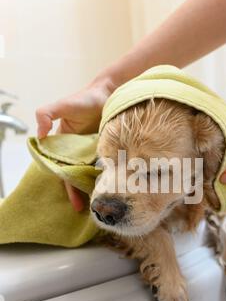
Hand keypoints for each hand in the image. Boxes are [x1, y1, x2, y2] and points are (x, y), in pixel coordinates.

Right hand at [36, 78, 115, 210]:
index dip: (67, 185)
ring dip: (92, 187)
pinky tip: (112, 188)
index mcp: (64, 144)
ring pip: (91, 173)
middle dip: (78, 192)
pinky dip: (106, 177)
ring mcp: (94, 150)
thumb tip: (40, 136)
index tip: (74, 200)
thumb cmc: (85, 98)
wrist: (109, 91)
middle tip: (84, 208)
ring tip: (99, 202)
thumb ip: (45, 114)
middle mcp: (78, 150)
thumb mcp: (62, 105)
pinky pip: (106, 165)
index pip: (63, 170)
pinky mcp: (108, 147)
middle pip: (77, 175)